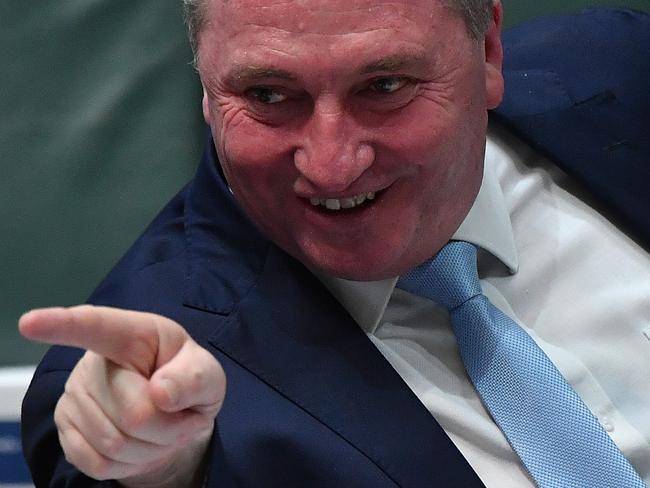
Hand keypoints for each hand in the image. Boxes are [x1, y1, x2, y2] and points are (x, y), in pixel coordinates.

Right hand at [19, 305, 225, 486]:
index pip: (96, 326)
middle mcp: (94, 361)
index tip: (30, 322)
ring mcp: (75, 396)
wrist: (171, 414)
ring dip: (153, 447)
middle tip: (180, 415)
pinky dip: (131, 464)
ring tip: (162, 427)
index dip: (62, 325)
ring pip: (116, 444)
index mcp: (133, 333)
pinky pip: (99, 463)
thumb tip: (161, 393)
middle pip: (134, 413)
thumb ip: (195, 377)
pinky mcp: (65, 430)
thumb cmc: (187, 381)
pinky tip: (141, 443)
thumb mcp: (207, 374)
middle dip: (169, 426)